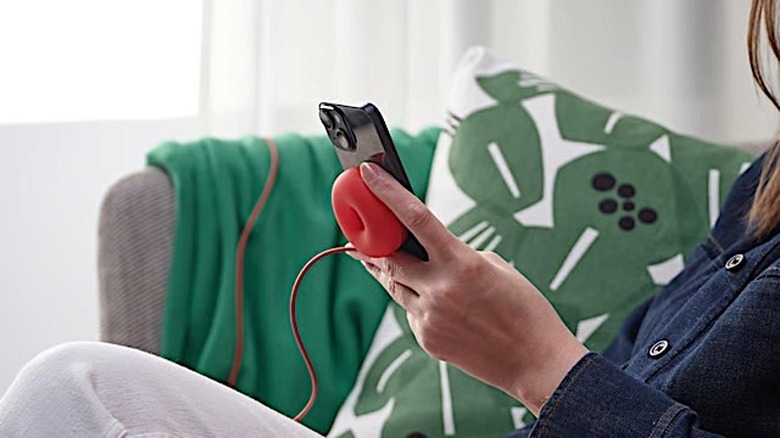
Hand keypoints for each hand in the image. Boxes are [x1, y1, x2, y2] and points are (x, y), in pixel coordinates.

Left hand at [351, 162, 588, 414]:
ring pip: (394, 286)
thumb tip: (429, 253)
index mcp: (461, 263)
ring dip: (388, 271)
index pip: (416, 217)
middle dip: (372, 243)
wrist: (536, 362)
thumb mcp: (496, 268)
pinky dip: (414, 301)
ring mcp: (430, 317)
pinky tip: (430, 301)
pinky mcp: (427, 338)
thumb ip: (457, 256)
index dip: (387, 192)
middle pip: (389, 257)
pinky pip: (410, 312)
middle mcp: (439, 289)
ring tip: (375, 259)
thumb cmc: (524, 310)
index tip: (368, 173)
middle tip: (359, 233)